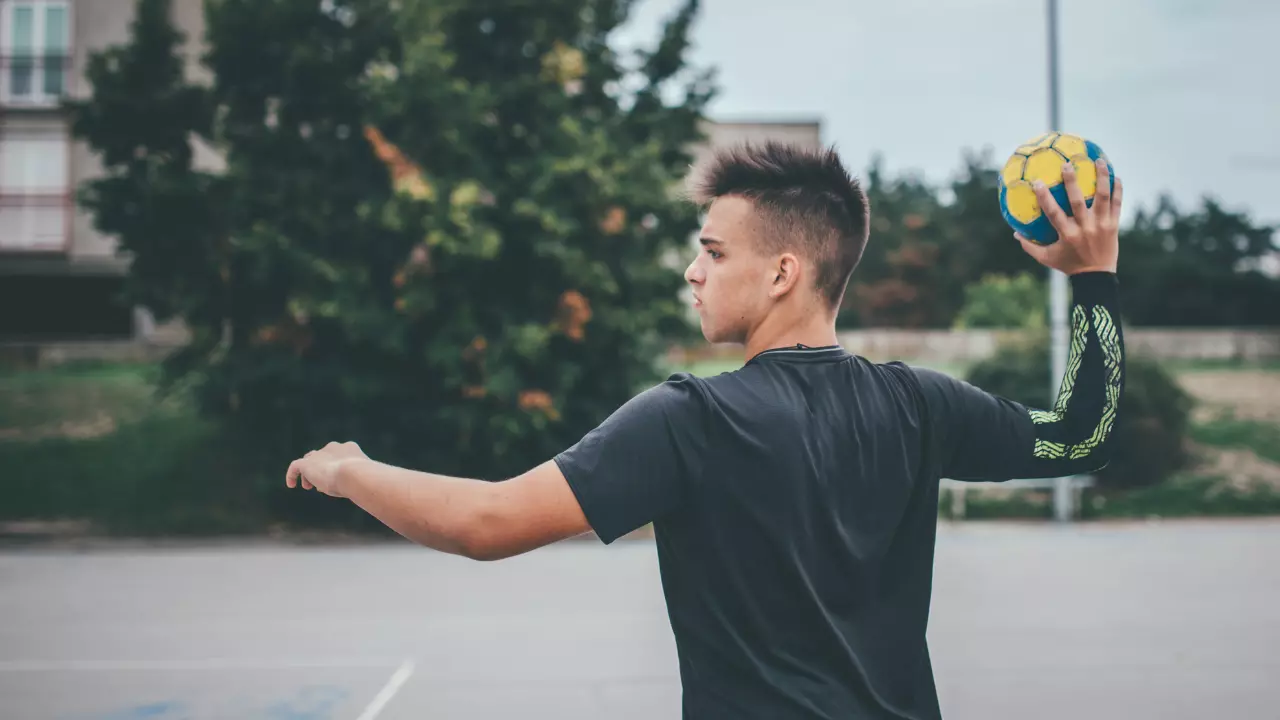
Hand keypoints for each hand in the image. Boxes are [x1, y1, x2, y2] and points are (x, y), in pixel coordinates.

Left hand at [285, 441, 368, 497]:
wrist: (354, 474)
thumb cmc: (363, 479)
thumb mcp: (362, 478)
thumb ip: (357, 479)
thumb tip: (358, 488)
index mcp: (349, 448)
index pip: (338, 455)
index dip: (334, 467)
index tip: (333, 480)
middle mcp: (334, 447)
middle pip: (322, 456)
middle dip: (320, 468)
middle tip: (319, 484)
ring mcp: (320, 454)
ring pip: (309, 461)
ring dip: (308, 473)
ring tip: (308, 487)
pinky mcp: (307, 463)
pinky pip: (295, 466)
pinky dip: (292, 475)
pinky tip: (291, 485)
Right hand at [1017, 158, 1121, 274]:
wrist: (1096, 277)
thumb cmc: (1068, 265)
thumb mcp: (1046, 258)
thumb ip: (1029, 246)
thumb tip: (1014, 233)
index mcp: (1067, 235)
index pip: (1053, 213)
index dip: (1044, 197)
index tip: (1036, 182)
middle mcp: (1084, 228)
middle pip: (1078, 201)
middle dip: (1072, 181)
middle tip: (1067, 164)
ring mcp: (1101, 225)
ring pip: (1102, 197)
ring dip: (1102, 177)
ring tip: (1100, 161)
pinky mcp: (1113, 225)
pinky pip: (1117, 204)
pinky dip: (1117, 190)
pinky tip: (1116, 177)